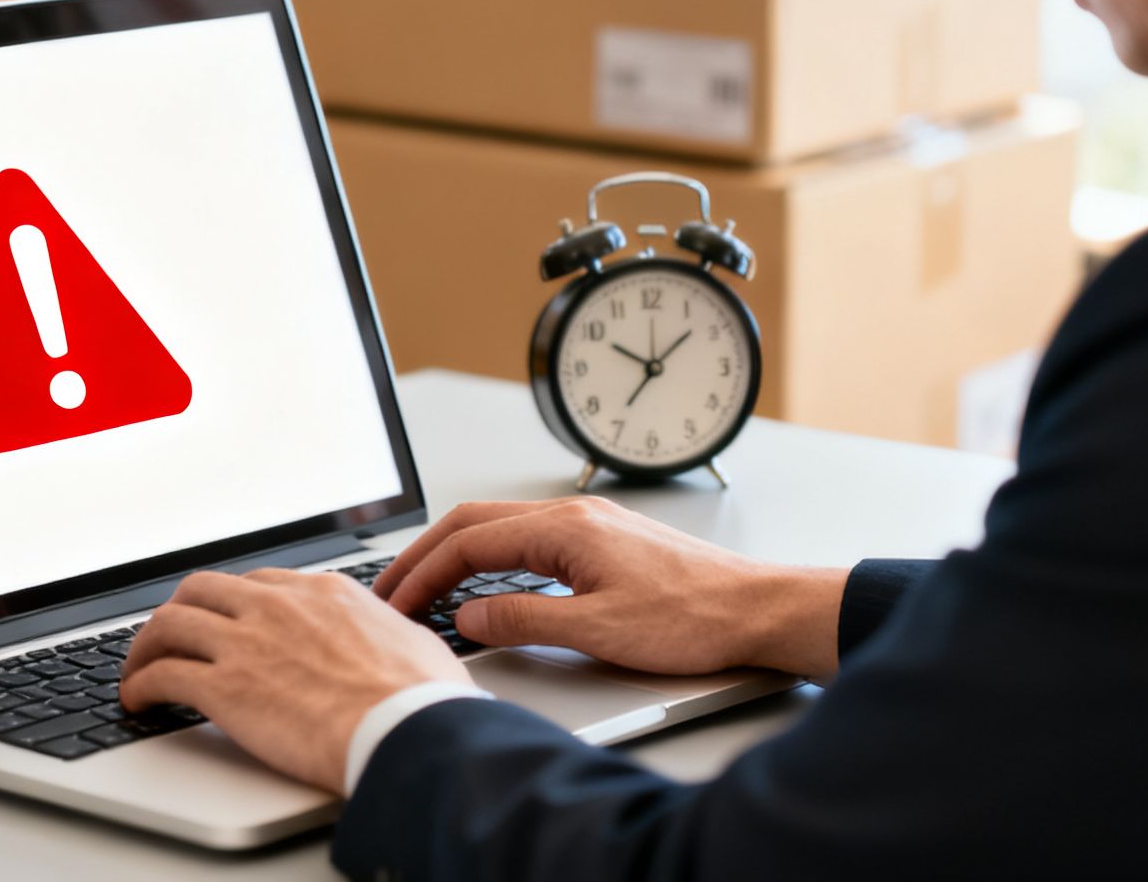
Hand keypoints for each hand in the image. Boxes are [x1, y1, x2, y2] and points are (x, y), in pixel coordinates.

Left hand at [118, 568, 469, 793]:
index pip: (258, 584)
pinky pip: (163, 674)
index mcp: (323, 593)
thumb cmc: (419, 698)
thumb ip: (385, 633)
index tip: (224, 623)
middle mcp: (278, 607)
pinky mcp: (225, 687)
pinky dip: (141, 685)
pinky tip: (139, 701)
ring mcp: (247, 643)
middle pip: (203, 589)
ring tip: (140, 669)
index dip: (232, 604)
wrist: (405, 729)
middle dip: (180, 612)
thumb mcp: (411, 640)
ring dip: (147, 647)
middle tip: (171, 638)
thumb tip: (393, 640)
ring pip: (170, 623)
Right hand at [375, 496, 847, 678]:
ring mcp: (589, 526)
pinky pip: (528, 540)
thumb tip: (470, 618)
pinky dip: (491, 559)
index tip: (397, 602)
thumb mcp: (596, 630)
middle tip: (392, 589)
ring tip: (427, 588)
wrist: (755, 610)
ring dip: (457, 556)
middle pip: (475, 523)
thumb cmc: (693, 617)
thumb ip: (525, 621)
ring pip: (501, 529)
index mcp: (565, 528)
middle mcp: (573, 516)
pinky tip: (487, 585)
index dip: (423, 574)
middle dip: (426, 555)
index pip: (469, 542)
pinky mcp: (604, 542)